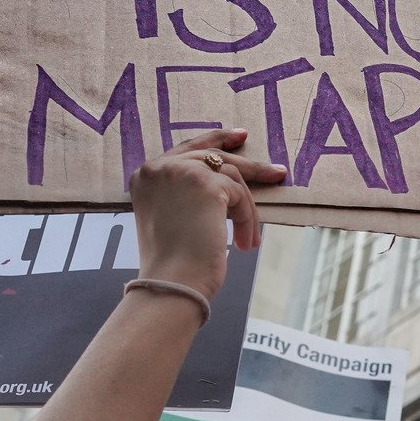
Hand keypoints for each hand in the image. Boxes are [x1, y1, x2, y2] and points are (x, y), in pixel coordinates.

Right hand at [126, 130, 285, 301]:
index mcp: (144, 176)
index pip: (184, 149)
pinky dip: (247, 219)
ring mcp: (181, 171)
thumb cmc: (174, 263)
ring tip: (249, 239)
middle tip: (274, 171)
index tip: (238, 138)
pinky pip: (239, 194)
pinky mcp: (205, 182)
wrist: (172, 282)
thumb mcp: (173, 219)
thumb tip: (224, 185)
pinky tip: (245, 243)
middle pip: (211, 155)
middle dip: (247, 163)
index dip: (213, 140)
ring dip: (246, 209)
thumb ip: (186, 195)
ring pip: (230, 176)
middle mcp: (158, 168)